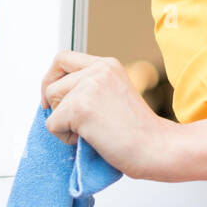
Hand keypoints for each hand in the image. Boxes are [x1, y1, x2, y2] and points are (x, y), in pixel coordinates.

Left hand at [41, 50, 175, 179]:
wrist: (156, 148)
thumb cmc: (138, 131)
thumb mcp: (115, 94)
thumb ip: (90, 87)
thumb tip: (53, 96)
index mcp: (107, 65)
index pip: (63, 59)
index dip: (52, 78)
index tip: (55, 99)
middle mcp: (98, 69)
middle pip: (52, 84)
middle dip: (57, 107)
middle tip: (78, 124)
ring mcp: (89, 86)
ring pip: (51, 104)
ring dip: (64, 124)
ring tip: (93, 132)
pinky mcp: (80, 107)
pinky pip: (52, 125)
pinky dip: (66, 138)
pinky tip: (92, 139)